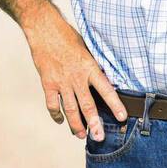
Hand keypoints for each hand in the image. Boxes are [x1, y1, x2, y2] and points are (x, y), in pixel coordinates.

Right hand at [23, 4, 127, 140]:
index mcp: (89, 67)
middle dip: (94, 124)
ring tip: (81, 135)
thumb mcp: (87, 48)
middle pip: (87, 106)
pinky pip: (52, 104)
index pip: (106, 89)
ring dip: (76, 125)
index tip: (122, 117)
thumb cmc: (67, 36)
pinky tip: (60, 121)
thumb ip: (94, 65)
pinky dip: (56, 115)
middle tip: (99, 138)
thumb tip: (104, 78)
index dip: (115, 104)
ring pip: (70, 109)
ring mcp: (61, 81)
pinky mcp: (48, 83)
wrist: (44, 28)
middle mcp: (76, 77)